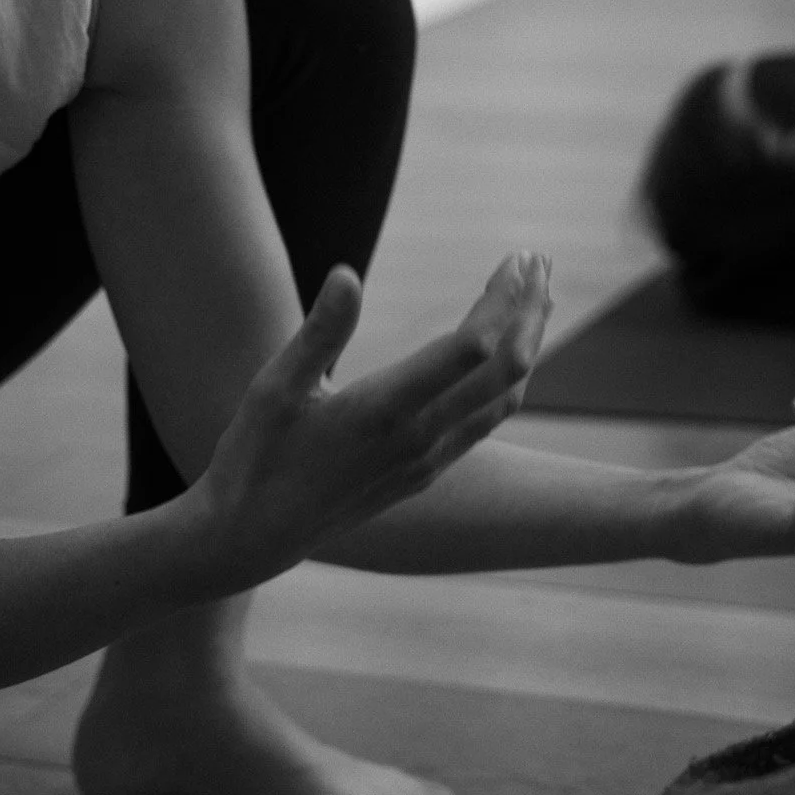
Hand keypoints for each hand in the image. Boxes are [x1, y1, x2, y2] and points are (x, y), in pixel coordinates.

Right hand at [195, 251, 552, 585]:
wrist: (256, 536)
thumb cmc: (257, 454)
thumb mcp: (275, 388)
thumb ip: (319, 332)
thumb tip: (346, 273)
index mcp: (383, 411)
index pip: (470, 349)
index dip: (501, 300)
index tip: (516, 258)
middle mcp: (418, 439)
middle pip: (505, 371)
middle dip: (528, 311)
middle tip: (539, 259)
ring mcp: (428, 461)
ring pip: (504, 399)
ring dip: (528, 343)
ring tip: (538, 297)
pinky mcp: (426, 474)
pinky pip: (486, 422)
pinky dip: (509, 381)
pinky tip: (509, 358)